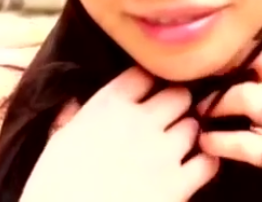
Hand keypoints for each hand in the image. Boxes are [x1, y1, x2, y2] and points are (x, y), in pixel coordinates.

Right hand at [20, 67, 218, 201]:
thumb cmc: (53, 186)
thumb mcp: (56, 144)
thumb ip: (71, 118)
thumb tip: (75, 102)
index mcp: (108, 106)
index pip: (143, 74)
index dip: (148, 83)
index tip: (147, 94)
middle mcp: (140, 121)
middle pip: (178, 95)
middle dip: (175, 105)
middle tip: (169, 118)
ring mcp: (162, 152)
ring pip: (193, 125)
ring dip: (188, 133)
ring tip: (178, 144)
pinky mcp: (178, 185)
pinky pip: (208, 162)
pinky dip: (205, 161)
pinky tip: (194, 167)